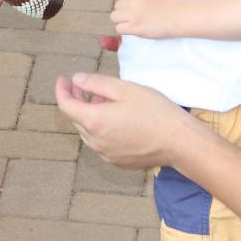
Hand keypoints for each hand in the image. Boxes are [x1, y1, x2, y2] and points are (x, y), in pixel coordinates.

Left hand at [54, 71, 200, 168]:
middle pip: (76, 118)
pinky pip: (101, 143)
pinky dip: (100, 128)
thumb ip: (96, 83)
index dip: (61, 90)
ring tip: (102, 100)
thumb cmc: (155, 112)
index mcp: (94, 121)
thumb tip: (76, 79)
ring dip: (89, 114)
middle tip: (83, 86)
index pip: (65, 105)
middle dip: (76, 100)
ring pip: (88, 131)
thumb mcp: (125, 88)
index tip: (63, 79)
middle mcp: (95, 141)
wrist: (179, 142)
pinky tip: (115, 119)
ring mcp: (105, 154)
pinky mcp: (117, 161)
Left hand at [110, 0, 183, 38]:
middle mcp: (133, 0)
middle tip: (135, 18)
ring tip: (133, 24)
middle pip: (117, 6)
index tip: (137, 8)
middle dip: (124, 12)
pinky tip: (134, 30)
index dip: (128, 2)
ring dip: (122, 21)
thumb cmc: (171, 6)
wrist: (179, 16)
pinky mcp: (134, 26)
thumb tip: (129, 5)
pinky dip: (124, 30)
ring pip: (114, 17)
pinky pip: (118, 28)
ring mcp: (133, 14)